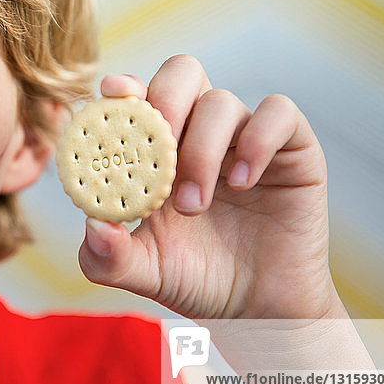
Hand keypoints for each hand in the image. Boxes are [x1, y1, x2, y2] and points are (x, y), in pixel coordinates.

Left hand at [78, 55, 339, 319]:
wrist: (256, 310)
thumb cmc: (196, 279)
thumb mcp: (144, 271)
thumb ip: (108, 256)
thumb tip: (93, 225)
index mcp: (160, 149)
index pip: (141, 95)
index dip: (125, 87)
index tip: (112, 92)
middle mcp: (200, 133)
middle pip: (182, 73)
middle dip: (165, 101)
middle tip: (158, 148)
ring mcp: (245, 138)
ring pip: (222, 101)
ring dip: (201, 149)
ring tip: (192, 205)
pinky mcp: (291, 149)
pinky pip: (280, 113)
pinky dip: (258, 140)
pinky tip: (242, 181)